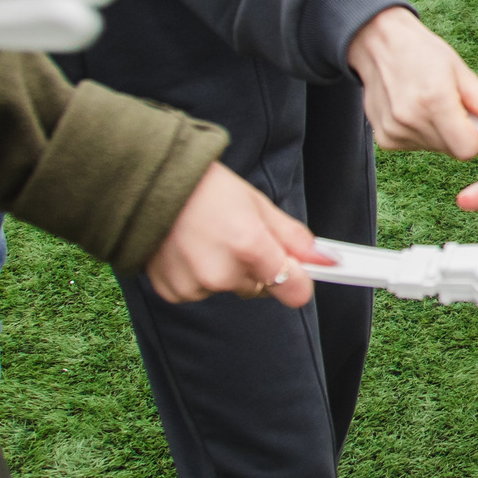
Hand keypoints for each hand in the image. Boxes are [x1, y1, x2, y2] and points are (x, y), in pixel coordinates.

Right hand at [143, 162, 334, 304]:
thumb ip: (293, 237)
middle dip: (259, 268)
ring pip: (231, 288)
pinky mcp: (174, 292)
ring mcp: (195, 286)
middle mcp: (222, 272)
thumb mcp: (258, 205)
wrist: (151, 185)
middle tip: (239, 236)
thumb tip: (325, 258)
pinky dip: (201, 276)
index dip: (299, 280)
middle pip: (262, 288)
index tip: (299, 271)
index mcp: (248, 246)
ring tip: (210, 239)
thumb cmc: (205, 189)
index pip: (294, 290)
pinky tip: (191, 250)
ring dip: (228, 271)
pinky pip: (203, 292)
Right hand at [347, 6, 477, 157]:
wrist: (378, 43)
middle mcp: (411, 120)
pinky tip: (417, 110)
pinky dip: (425, 133)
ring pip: (438, 148)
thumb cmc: (419, 52)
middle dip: (463, 132)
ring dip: (444, 132)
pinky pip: (419, 146)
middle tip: (456, 105)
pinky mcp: (386, 138)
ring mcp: (395, 132)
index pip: (469, 148)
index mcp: (434, 100)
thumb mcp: (461, 71)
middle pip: (454, 148)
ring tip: (433, 103)